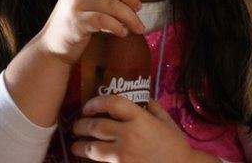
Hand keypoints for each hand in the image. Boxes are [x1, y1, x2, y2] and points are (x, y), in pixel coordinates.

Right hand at [35, 0, 143, 65]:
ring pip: (112, 4)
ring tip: (137, 27)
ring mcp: (75, 3)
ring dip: (130, 17)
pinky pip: (103, 21)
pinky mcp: (76, 22)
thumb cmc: (79, 17)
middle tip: (138, 9)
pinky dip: (117, 27)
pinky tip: (122, 33)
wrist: (54, 43)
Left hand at [71, 97, 217, 162]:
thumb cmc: (174, 144)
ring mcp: (122, 156)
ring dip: (80, 146)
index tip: (88, 106)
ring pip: (91, 149)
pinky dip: (91, 161)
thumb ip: (151, 106)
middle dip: (81, 125)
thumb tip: (138, 95)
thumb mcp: (165, 120)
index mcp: (140, 119)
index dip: (96, 102)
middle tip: (77, 126)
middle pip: (96, 126)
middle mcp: (129, 135)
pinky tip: (89, 160)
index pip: (112, 103)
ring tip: (77, 145)